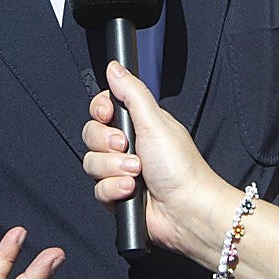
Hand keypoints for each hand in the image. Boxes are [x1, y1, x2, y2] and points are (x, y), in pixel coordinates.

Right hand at [82, 61, 230, 253]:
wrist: (186, 211)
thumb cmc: (181, 167)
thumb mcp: (155, 122)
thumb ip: (132, 92)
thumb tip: (115, 67)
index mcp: (138, 123)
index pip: (102, 109)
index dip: (100, 111)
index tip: (107, 115)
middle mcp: (127, 145)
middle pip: (91, 134)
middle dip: (107, 143)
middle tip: (127, 146)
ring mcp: (121, 170)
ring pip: (91, 162)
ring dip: (113, 168)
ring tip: (136, 173)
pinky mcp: (116, 194)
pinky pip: (97, 188)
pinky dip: (113, 189)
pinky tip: (130, 190)